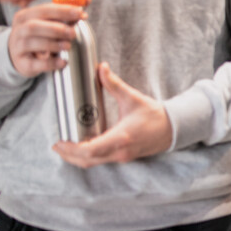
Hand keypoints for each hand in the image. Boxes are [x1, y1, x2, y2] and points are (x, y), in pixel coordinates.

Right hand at [8, 2, 83, 76]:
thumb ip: (68, 10)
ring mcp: (18, 47)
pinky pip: (35, 63)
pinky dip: (50, 63)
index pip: (43, 10)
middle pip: (34, 26)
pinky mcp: (22, 63)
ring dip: (53, 44)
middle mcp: (18, 30)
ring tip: (68, 45)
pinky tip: (63, 62)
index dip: (62, 11)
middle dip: (56, 28)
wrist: (20, 55)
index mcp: (25, 16)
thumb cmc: (39, 34)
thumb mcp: (49, 22)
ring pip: (32, 43)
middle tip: (73, 33)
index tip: (80, 13)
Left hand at [52, 63, 172, 166]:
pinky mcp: (123, 157)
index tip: (59, 142)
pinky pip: (101, 160)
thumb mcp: (132, 98)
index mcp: (121, 137)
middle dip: (69, 155)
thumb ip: (114, 84)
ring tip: (65, 147)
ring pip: (93, 162)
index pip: (90, 150)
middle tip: (57, 145)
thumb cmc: (154, 114)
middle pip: (87, 160)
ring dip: (77, 157)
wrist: (173, 128)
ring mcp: (122, 156)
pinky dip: (88, 156)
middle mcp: (120, 151)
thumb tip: (101, 68)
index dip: (72, 149)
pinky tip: (82, 146)